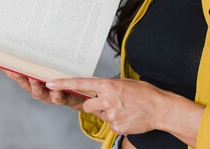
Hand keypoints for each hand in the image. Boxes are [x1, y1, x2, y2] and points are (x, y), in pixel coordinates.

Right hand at [1, 69, 84, 110]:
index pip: (21, 78)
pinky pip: (61, 97)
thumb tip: (31, 46)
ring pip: (42, 94)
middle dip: (21, 79)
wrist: (85, 96)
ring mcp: (53, 97)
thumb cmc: (65, 80)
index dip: (11, 72)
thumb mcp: (54, 69)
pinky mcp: (67, 99)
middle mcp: (42, 92)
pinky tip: (57, 87)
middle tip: (15, 71)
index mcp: (37, 84)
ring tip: (34, 79)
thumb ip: (43, 61)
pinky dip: (57, 93)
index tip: (3, 64)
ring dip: (36, 87)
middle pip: (28, 86)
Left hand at [46, 77, 167, 134]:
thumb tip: (97, 91)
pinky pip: (108, 124)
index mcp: (108, 85)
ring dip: (106, 112)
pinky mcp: (115, 127)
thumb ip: (108, 87)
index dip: (63, 84)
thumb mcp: (123, 83)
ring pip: (99, 115)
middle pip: (88, 105)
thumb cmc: (144, 93)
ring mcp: (110, 115)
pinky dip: (115, 121)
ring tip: (123, 108)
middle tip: (110, 102)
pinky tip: (127, 116)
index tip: (50, 83)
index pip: (80, 83)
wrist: (160, 108)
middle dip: (94, 104)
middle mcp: (107, 99)